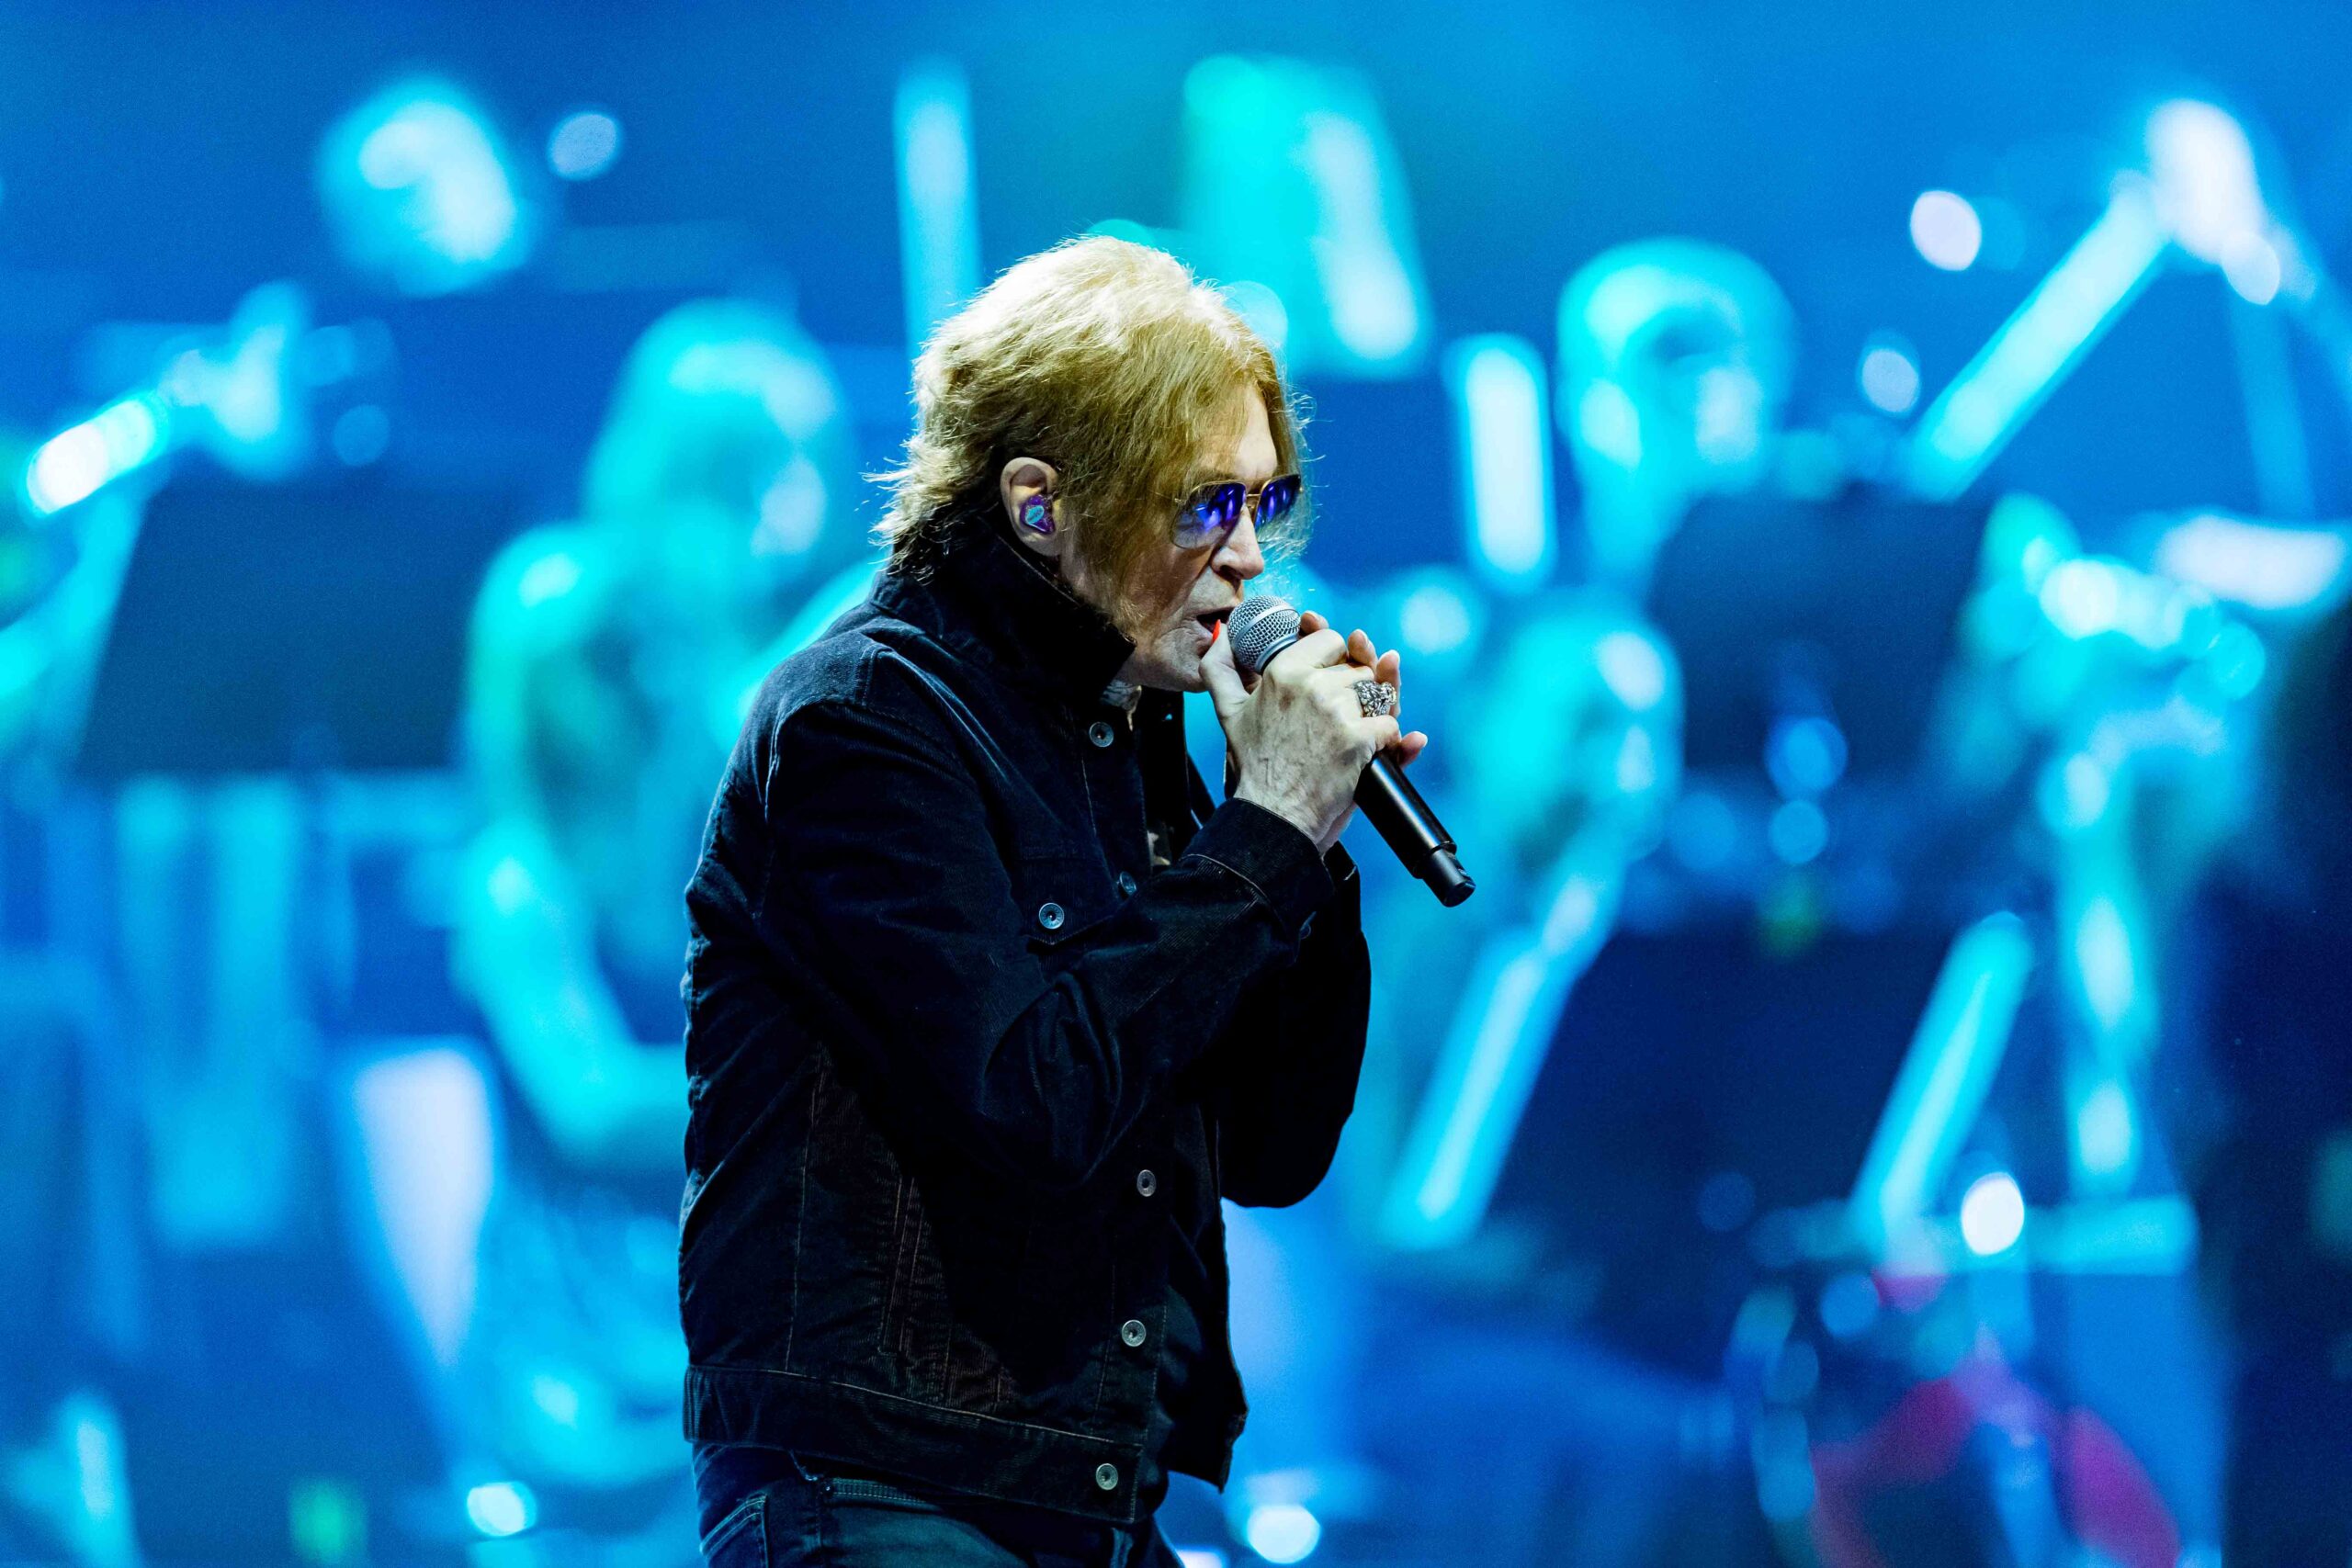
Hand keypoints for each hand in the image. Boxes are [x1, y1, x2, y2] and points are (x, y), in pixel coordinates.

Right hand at [1201, 609, 1429, 854]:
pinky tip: (1367, 750)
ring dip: (1372, 714)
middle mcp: (1312, 685)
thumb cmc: (1255, 767)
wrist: (1273, 814)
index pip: (1331, 640)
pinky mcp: (1359, 739)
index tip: (1331, 678)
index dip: (1336, 659)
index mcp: (1284, 671)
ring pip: (1378, 694)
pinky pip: (1390, 725)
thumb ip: (1219, 668)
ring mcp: (1338, 712)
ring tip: (1350, 735)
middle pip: (1358, 669)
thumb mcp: (1228, 711)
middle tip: (1338, 719)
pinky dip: (1386, 741)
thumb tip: (1221, 634)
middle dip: (1356, 691)